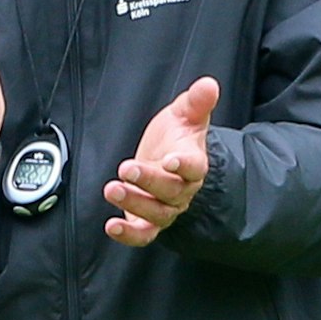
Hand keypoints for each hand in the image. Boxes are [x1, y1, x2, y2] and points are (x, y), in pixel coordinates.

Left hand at [104, 77, 219, 246]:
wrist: (168, 160)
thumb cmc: (177, 138)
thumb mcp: (185, 114)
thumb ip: (196, 101)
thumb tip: (208, 84)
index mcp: (194, 163)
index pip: (195, 167)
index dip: (184, 165)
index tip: (171, 159)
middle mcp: (182, 190)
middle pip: (171, 191)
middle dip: (149, 181)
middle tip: (127, 168)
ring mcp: (166, 208)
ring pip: (156, 213)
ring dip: (134, 203)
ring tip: (112, 189)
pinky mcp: (148, 221)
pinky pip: (143, 234)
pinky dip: (129, 235)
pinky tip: (112, 226)